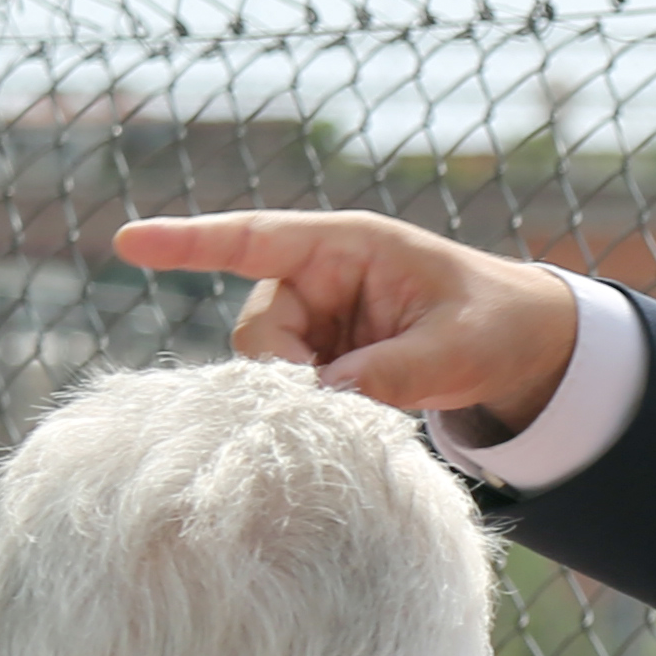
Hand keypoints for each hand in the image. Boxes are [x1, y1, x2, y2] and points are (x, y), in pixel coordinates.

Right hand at [111, 210, 579, 429]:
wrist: (526, 350)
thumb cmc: (497, 324)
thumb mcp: (457, 347)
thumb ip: (394, 371)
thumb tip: (325, 397)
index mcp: (347, 247)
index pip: (254, 237)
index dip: (191, 242)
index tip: (129, 243)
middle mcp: (319, 280)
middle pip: (259, 334)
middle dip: (286, 375)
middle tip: (341, 404)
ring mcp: (316, 324)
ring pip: (268, 371)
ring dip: (303, 399)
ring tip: (372, 407)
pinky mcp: (321, 363)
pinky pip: (290, 392)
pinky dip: (312, 412)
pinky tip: (357, 418)